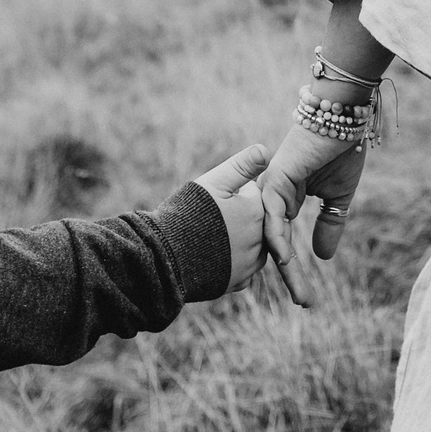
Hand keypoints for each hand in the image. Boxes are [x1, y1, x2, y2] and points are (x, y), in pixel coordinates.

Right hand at [191, 143, 272, 294]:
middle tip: (209, 218)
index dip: (234, 194)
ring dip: (239, 239)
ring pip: (254, 245)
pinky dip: (232, 260)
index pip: (256, 196)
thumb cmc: (187, 214)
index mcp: (257, 211)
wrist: (165, 258)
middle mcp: (261, 239)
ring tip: (211, 235)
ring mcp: (251, 263)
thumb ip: (242, 165)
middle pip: (256, 222)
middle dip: (239, 217)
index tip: (216, 199)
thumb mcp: (214, 181)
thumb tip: (266, 150)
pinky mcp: (239, 281)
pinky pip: (243, 267)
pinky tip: (213, 254)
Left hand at [258, 124, 368, 308]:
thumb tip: (323, 258)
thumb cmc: (340, 150)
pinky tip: (286, 260)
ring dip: (288, 267)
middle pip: (276, 245)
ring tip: (302, 294)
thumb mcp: (338, 198)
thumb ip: (330, 225)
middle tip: (306, 304)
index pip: (286, 242)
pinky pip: (273, 216)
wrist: (342, 117)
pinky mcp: (275, 179)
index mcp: (286, 200)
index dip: (295, 269)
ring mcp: (271, 189)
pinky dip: (278, 239)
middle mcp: (274, 197)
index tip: (306, 296)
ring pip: (273, 236)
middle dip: (291, 277)